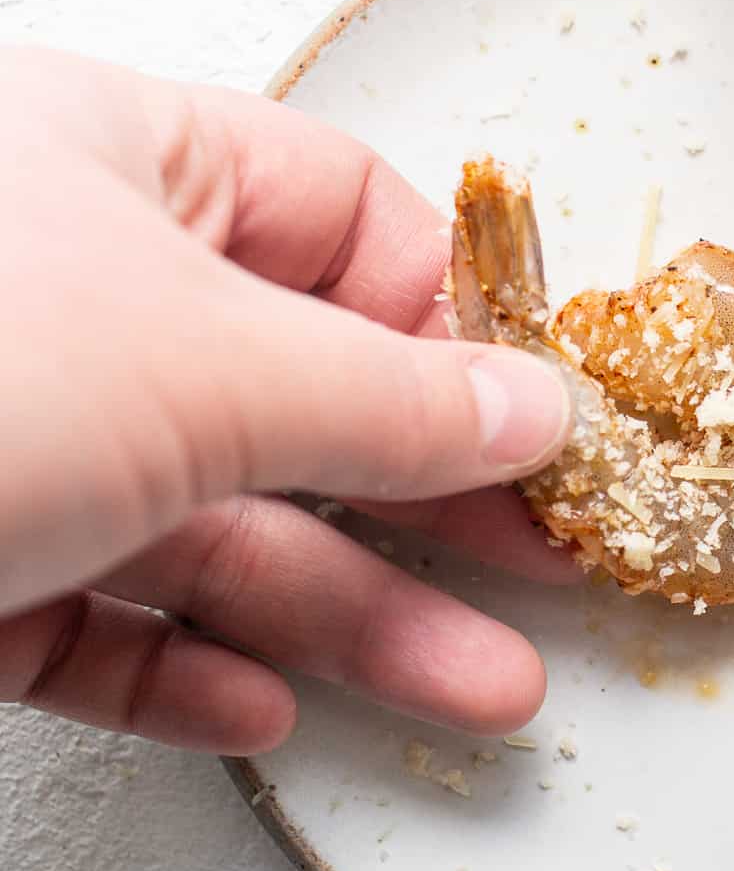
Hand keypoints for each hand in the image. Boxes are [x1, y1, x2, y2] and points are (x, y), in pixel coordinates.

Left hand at [0, 49, 573, 752]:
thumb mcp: (205, 365)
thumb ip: (389, 397)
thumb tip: (531, 409)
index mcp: (118, 162)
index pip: (341, 218)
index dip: (457, 319)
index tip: (544, 421)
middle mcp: (62, 290)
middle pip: (292, 391)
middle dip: (427, 500)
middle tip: (541, 569)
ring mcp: (6, 433)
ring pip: (207, 525)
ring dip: (345, 614)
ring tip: (474, 690)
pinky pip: (93, 618)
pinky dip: (182, 669)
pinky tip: (262, 707)